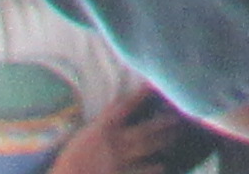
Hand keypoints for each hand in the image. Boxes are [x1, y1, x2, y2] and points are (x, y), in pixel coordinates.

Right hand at [50, 89, 170, 173]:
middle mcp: (115, 142)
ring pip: (146, 149)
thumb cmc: (71, 157)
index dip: (141, 94)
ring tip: (175, 136)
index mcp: (103, 128)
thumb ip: (102, 122)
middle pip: (144, 129)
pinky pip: (140, 172)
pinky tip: (163, 167)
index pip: (125, 106)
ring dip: (162, 142)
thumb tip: (118, 108)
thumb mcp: (84, 134)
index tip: (154, 84)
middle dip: (162, 123)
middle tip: (178, 116)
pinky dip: (152, 169)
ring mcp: (119, 159)